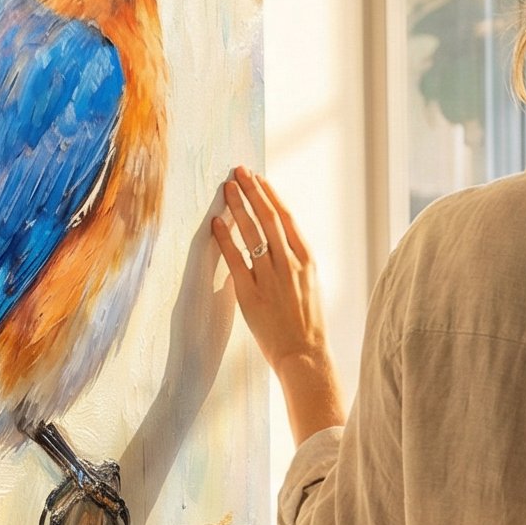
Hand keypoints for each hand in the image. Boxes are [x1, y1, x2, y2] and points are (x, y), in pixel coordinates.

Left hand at [212, 166, 346, 443]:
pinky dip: (225, 238)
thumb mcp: (309, 284)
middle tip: (238, 171)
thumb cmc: (307, 322)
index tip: (258, 177)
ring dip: (238, 207)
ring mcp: (271, 277)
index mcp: (306, 260)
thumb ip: (295, 260)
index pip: (286, 219)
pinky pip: (235, 259)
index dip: (271, 195)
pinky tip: (216, 222)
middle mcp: (289, 264)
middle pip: (268, 218)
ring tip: (226, 187)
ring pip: (252, 233)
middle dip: (252, 192)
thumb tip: (280, 238)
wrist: (304, 354)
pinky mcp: (252, 293)